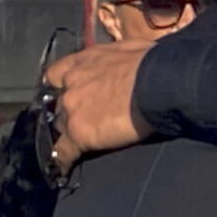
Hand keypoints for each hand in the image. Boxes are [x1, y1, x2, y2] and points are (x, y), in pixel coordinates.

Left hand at [44, 40, 155, 172]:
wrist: (161, 82)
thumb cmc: (154, 62)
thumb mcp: (131, 49)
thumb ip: (116, 58)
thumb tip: (126, 61)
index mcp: (83, 61)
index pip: (55, 74)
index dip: (61, 85)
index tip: (68, 90)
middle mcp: (71, 85)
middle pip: (59, 103)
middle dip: (70, 109)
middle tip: (86, 116)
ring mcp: (72, 111)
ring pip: (60, 126)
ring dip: (70, 131)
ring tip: (81, 140)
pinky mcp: (79, 134)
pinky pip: (63, 151)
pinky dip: (63, 159)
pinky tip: (63, 167)